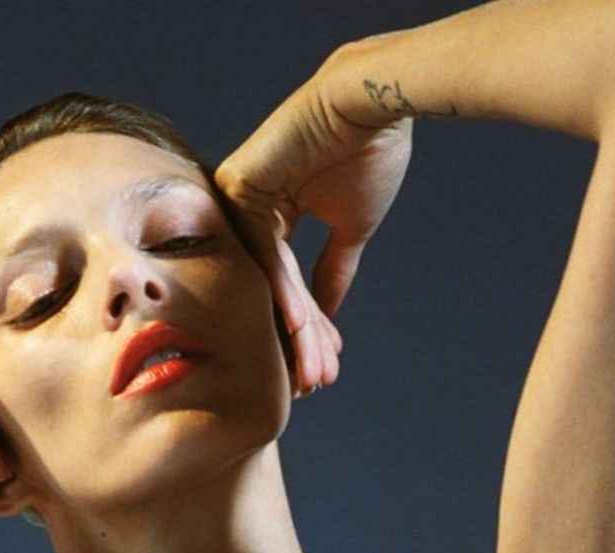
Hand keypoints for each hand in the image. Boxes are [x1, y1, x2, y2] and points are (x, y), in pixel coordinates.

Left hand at [214, 45, 414, 394]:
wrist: (377, 103)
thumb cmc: (368, 153)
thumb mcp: (351, 230)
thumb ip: (332, 274)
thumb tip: (324, 318)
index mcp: (268, 220)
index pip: (283, 290)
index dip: (306, 333)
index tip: (322, 370)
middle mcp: (246, 214)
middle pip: (271, 294)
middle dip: (299, 345)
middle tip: (315, 386)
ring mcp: (238, 201)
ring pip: (268, 284)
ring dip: (296, 333)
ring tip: (315, 374)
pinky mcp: (238, 188)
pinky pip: (266, 256)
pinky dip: (286, 297)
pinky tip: (302, 334)